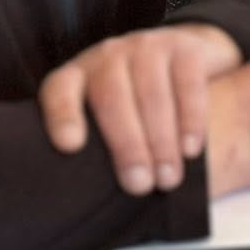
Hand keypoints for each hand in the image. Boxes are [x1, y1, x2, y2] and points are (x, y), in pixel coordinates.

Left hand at [39, 22, 241, 194]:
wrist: (181, 56)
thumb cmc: (132, 103)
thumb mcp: (104, 117)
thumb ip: (95, 145)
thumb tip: (92, 202)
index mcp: (78, 75)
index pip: (59, 91)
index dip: (62, 115)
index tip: (70, 146)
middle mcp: (108, 56)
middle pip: (112, 97)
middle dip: (127, 145)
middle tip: (139, 185)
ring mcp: (147, 46)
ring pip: (152, 93)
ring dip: (161, 141)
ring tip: (168, 178)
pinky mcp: (185, 47)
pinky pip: (188, 83)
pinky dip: (191, 119)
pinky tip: (191, 149)